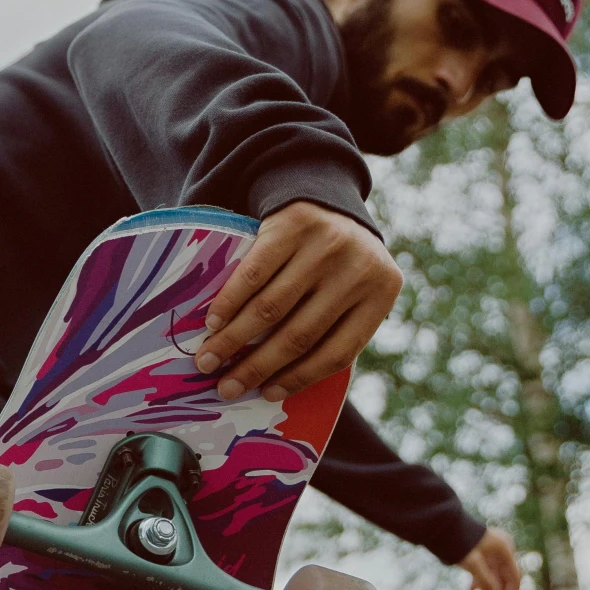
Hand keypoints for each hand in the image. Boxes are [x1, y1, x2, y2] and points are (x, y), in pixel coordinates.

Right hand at [194, 201, 403, 401]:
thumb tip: (280, 384)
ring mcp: (325, 245)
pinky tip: (213, 322)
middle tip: (225, 388)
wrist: (326, 195)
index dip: (299, 378)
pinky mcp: (292, 225)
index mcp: (380, 294)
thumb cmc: (336, 261)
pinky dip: (229, 302)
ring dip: (233, 340)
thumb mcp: (354, 290)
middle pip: (299, 334)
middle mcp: (357, 270)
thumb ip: (334, 327)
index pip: (338, 352)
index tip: (265, 395)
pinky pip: (253, 274)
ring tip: (208, 361)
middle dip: (256, 367)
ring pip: (271, 308)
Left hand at [457, 528, 521, 589]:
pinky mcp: (479, 552)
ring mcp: (490, 551)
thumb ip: (486, 582)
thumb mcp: (473, 564)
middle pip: (503, 580)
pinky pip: (483, 571)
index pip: (514, 578)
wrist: (440, 524)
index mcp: (505, 549)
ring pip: (492, 577)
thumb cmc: (458, 540)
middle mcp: (501, 550)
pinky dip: (478, 582)